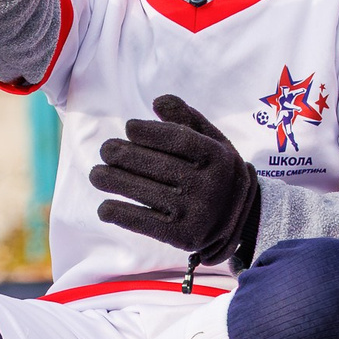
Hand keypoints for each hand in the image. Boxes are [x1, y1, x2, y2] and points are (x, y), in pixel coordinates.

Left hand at [90, 94, 262, 266]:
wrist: (241, 218)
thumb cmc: (216, 171)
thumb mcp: (214, 141)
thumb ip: (187, 119)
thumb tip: (158, 101)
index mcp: (218, 158)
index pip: (179, 140)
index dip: (149, 132)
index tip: (129, 127)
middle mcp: (209, 186)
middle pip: (157, 166)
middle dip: (123, 156)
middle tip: (105, 150)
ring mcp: (196, 213)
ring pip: (145, 193)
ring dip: (113, 182)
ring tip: (96, 175)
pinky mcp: (183, 236)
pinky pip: (144, 223)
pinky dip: (119, 214)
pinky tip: (104, 208)